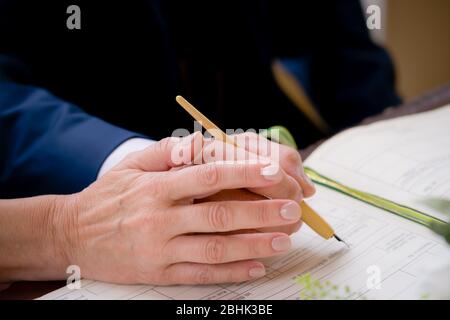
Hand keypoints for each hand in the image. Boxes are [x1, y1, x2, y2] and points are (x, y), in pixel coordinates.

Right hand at [56, 136, 302, 284]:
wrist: (70, 235)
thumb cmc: (106, 197)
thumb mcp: (131, 166)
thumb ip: (168, 152)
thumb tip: (205, 140)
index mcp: (156, 188)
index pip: (208, 177)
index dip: (244, 174)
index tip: (273, 173)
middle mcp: (160, 219)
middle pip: (219, 216)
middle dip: (260, 213)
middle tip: (291, 209)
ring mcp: (161, 250)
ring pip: (216, 249)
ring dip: (254, 245)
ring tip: (284, 240)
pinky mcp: (159, 274)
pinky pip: (201, 276)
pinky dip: (231, 272)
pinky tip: (256, 267)